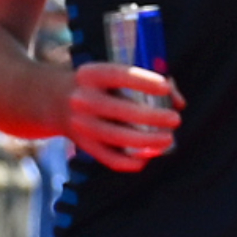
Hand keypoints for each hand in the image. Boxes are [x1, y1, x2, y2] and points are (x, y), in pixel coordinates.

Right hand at [64, 61, 184, 171]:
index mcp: (91, 74)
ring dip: (149, 142)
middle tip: (175, 120)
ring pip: (120, 138)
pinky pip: (113, 160)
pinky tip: (149, 155)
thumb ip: (150, 82)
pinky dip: (134, 161)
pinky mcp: (85, 147)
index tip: (164, 88)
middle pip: (123, 111)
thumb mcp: (115, 74)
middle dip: (154, 117)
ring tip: (167, 139)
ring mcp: (81, 125)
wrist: (58, 101)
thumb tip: (178, 102)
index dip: (143, 82)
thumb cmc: (101, 86)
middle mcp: (82, 99)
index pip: (118, 75)